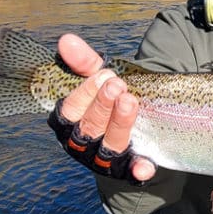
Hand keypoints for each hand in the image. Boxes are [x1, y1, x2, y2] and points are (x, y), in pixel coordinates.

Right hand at [56, 33, 155, 181]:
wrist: (132, 129)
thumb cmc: (107, 100)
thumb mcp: (98, 80)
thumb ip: (84, 62)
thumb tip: (66, 40)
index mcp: (69, 122)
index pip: (69, 110)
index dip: (85, 93)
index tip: (105, 74)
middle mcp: (81, 144)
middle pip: (88, 128)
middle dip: (102, 106)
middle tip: (118, 86)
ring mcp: (103, 160)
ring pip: (108, 147)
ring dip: (118, 125)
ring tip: (130, 102)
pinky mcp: (126, 170)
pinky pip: (130, 173)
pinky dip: (137, 170)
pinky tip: (145, 166)